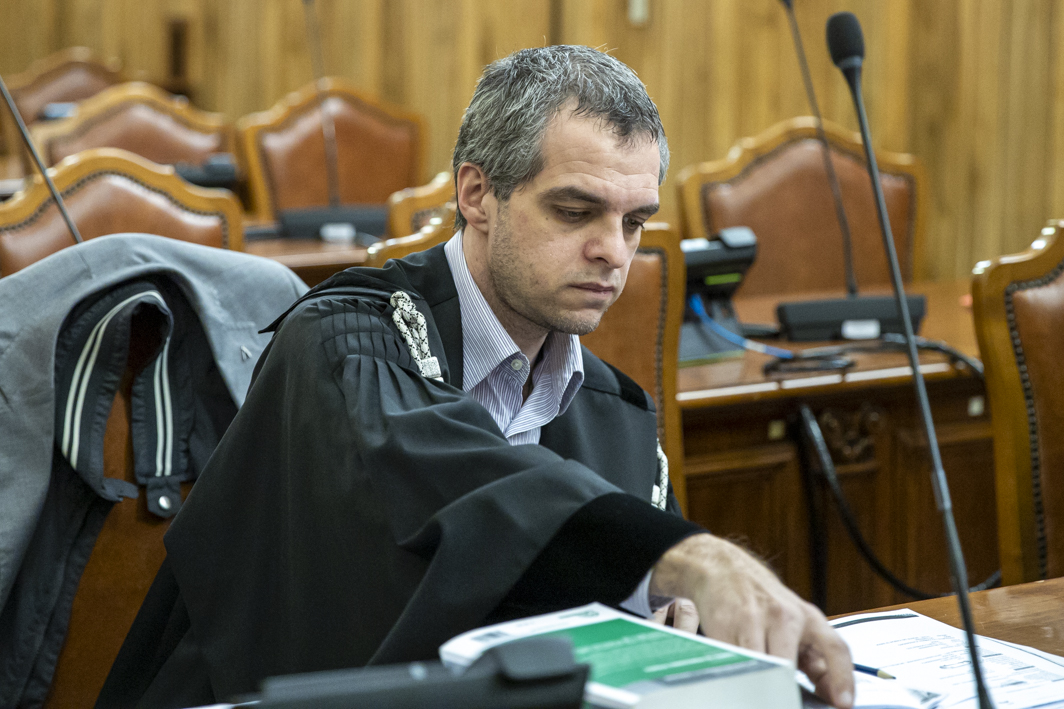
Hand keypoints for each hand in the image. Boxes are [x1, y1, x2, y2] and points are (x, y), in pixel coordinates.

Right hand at [650, 534, 853, 708]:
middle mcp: (783, 616)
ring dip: (759, 688)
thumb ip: (814, 656)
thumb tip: (831, 695)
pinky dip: (736, 677)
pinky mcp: (723, 626)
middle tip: (785, 703)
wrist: (725, 569)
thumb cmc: (764, 601)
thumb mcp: (796, 622)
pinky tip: (738, 680)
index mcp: (807, 617)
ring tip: (761, 697)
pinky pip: (732, 662)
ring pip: (759, 668)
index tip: (843, 704)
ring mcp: (752, 620)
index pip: (835, 648)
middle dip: (785, 693)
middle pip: (788, 667)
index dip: (842, 678)